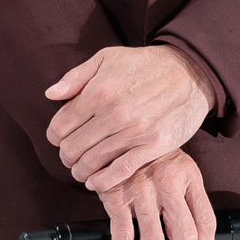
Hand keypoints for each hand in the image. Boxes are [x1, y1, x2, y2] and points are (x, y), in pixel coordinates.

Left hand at [44, 45, 214, 191]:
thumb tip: (50, 94)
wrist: (188, 72)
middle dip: (66, 155)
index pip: (60, 126)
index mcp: (99, 90)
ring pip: (93, 162)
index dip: (54, 136)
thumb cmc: (145, 64)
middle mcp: (114, 112)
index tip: (59, 139)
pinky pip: (120, 172)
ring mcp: (134, 131)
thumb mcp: (107, 58)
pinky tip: (95, 182)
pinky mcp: (152, 146)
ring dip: (81, 170)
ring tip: (81, 169)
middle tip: (70, 156)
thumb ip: (76, 76)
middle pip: (73, 147)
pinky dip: (102, 182)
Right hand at [96, 147, 216, 239]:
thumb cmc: (152, 156)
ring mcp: (142, 189)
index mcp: (188, 175)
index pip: (206, 222)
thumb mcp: (179, 168)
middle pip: (184, 237)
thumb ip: (189, 198)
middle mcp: (168, 182)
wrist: (121, 132)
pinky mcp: (117, 194)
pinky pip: (123, 236)